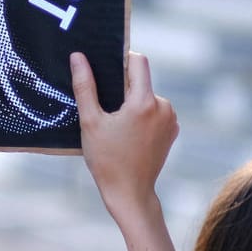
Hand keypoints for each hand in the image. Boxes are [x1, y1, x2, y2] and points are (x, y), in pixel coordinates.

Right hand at [71, 51, 177, 222]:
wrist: (129, 193)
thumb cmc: (107, 160)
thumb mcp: (90, 122)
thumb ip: (85, 86)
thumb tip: (78, 57)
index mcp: (144, 102)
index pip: (138, 61)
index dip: (122, 60)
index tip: (106, 72)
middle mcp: (163, 107)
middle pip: (142, 81)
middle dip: (124, 88)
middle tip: (106, 108)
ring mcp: (171, 119)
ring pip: (148, 96)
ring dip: (133, 103)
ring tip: (116, 125)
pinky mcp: (173, 130)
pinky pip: (156, 111)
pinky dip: (143, 116)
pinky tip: (129, 134)